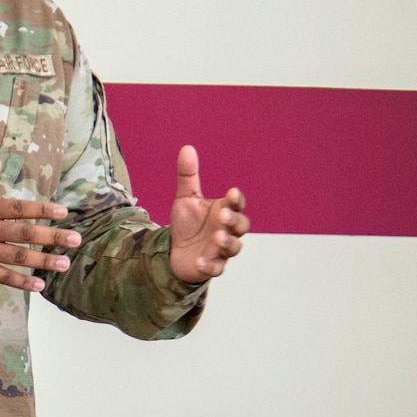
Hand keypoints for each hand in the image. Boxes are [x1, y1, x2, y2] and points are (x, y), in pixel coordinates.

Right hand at [0, 159, 82, 290]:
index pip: (19, 208)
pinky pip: (2, 277)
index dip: (43, 209)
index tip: (64, 212)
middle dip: (52, 236)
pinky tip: (39, 286)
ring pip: (18, 257)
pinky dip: (21, 282)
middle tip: (76, 240)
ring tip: (64, 263)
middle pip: (25, 233)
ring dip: (43, 261)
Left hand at [168, 145, 247, 283]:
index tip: (231, 193)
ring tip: (216, 237)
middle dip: (234, 220)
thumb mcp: (186, 198)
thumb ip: (188, 176)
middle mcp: (227, 230)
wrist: (175, 251)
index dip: (236, 199)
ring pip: (233, 247)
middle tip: (222, 216)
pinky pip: (216, 268)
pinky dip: (210, 265)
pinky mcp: (212, 266)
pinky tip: (200, 261)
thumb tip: (187, 148)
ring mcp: (221, 250)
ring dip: (227, 242)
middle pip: (241, 226)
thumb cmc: (188, 224)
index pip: (237, 204)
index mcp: (224, 211)